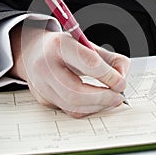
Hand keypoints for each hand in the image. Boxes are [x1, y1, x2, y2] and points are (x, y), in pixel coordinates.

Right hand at [10, 25, 129, 117]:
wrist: (33, 52)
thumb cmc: (63, 47)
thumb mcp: (86, 43)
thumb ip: (109, 58)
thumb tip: (123, 76)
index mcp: (59, 45)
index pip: (88, 62)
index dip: (108, 75)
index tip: (121, 83)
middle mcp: (45, 66)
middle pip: (75, 91)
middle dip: (102, 98)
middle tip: (118, 97)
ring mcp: (41, 85)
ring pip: (72, 105)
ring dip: (97, 106)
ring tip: (111, 100)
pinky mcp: (43, 99)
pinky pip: (69, 110)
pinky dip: (88, 109)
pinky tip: (97, 103)